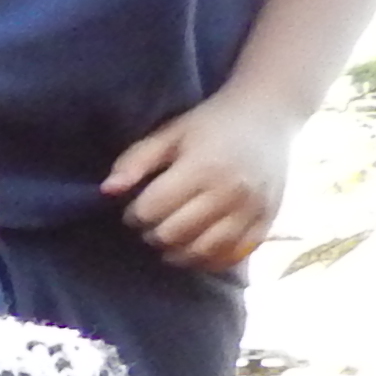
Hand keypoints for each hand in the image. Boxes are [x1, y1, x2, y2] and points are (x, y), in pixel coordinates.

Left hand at [109, 89, 300, 272]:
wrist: (268, 116)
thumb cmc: (210, 125)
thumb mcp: (169, 133)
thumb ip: (136, 161)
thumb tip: (107, 191)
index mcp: (203, 167)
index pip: (151, 210)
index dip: (134, 213)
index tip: (136, 206)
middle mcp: (231, 192)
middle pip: (172, 234)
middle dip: (152, 233)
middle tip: (152, 222)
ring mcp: (252, 210)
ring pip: (201, 252)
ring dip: (176, 251)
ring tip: (169, 236)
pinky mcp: (267, 221)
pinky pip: (232, 256)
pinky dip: (207, 260)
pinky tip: (194, 247)